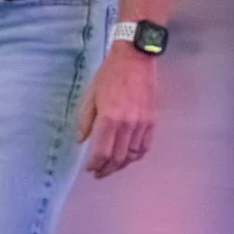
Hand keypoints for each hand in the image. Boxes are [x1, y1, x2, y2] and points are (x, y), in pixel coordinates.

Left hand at [76, 44, 157, 177]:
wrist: (135, 59)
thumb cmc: (109, 75)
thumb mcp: (90, 95)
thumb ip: (85, 120)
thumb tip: (81, 140)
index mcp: (109, 118)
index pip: (102, 152)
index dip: (95, 164)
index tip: (89, 169)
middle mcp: (127, 124)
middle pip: (118, 158)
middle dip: (107, 169)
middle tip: (99, 173)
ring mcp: (142, 123)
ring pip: (133, 155)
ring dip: (121, 165)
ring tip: (112, 168)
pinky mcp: (153, 120)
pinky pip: (146, 146)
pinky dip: (137, 156)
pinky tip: (129, 158)